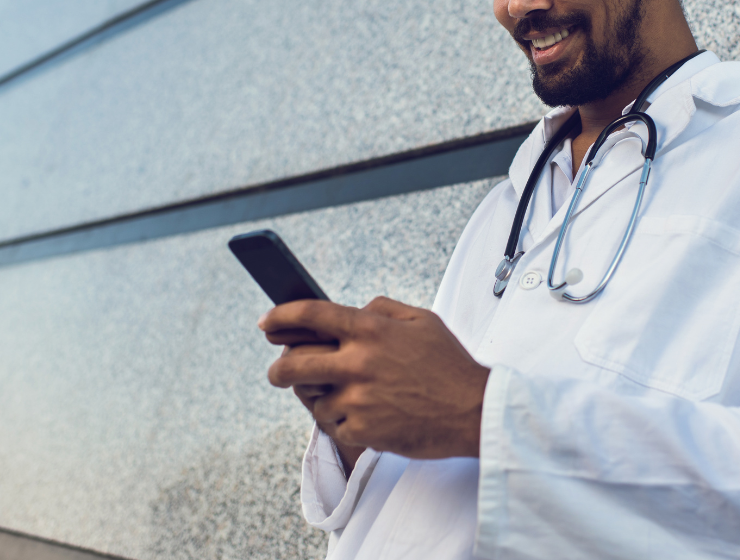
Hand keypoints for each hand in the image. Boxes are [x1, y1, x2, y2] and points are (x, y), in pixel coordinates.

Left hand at [259, 297, 489, 458]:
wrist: (473, 412)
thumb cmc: (449, 364)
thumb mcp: (421, 320)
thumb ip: (381, 309)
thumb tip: (352, 309)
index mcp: (371, 329)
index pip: (310, 315)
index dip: (280, 316)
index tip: (266, 323)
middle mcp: (358, 362)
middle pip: (292, 364)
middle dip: (278, 369)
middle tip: (279, 371)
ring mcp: (358, 398)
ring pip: (311, 399)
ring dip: (320, 397)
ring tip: (346, 395)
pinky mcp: (362, 429)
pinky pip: (332, 426)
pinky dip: (341, 421)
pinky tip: (364, 415)